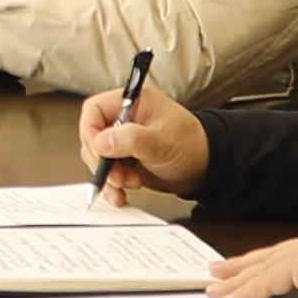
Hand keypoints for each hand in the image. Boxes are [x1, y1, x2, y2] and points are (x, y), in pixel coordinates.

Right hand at [80, 83, 208, 200]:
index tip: (98, 151)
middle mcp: (125, 120)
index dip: (90, 131)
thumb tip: (101, 142)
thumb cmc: (192, 145)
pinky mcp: (126, 160)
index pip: (94, 110)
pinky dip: (112, 185)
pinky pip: (108, 172)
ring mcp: (124, 141)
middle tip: (117, 175)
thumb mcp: (161, 141)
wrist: (207, 168)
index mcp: (132, 103)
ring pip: (98, 158)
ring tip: (128, 183)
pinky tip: (121, 194)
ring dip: (109, 176)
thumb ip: (130, 139)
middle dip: (102, 161)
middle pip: (93, 137)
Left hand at [209, 226, 297, 297]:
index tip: (251, 269)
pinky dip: (246, 292)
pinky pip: (264, 282)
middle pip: (269, 257)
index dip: (268, 263)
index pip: (291, 256)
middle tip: (219, 271)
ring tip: (215, 287)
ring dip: (236, 280)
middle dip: (243, 265)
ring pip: (261, 268)